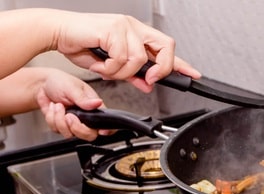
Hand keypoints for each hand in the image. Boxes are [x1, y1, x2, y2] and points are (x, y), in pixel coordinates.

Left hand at [36, 68, 111, 140]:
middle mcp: (86, 118)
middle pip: (89, 135)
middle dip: (76, 127)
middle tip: (69, 115)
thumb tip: (98, 103)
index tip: (101, 131)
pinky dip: (51, 118)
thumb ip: (84, 99)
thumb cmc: (61, 82)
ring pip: (70, 134)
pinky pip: (57, 130)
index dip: (107, 130)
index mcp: (94, 108)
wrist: (43, 85)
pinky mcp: (62, 126)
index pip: (106, 123)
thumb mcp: (73, 88)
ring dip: (59, 119)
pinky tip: (53, 108)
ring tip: (58, 105)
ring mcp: (74, 124)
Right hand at [53, 11, 200, 92]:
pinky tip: (101, 63)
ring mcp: (125, 26)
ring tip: (107, 68)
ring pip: (139, 60)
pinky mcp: (114, 28)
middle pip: (165, 47)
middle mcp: (134, 27)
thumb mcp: (111, 66)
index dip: (181, 64)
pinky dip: (110, 68)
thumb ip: (132, 75)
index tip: (193, 74)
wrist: (58, 32)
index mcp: (136, 34)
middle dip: (161, 68)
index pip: (165, 49)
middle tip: (148, 79)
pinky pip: (122, 59)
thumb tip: (147, 84)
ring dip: (122, 72)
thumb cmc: (81, 44)